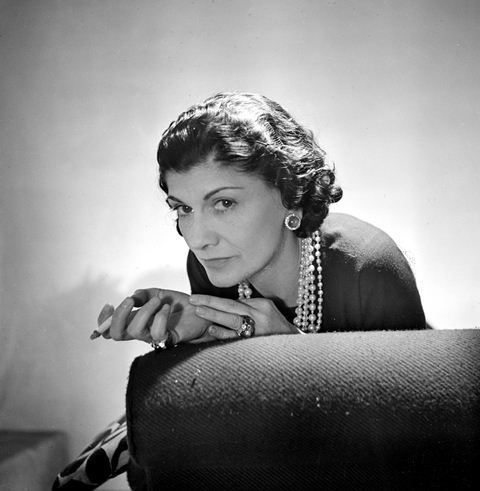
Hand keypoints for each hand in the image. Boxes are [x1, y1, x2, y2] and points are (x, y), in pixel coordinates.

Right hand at [98, 288, 212, 344]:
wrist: (201, 311)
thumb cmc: (180, 305)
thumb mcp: (159, 293)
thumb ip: (143, 295)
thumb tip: (131, 297)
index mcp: (136, 320)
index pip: (112, 327)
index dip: (103, 320)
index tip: (109, 305)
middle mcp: (142, 331)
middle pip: (116, 334)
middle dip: (119, 316)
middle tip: (130, 301)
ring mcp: (153, 336)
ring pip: (136, 331)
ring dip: (145, 311)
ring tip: (158, 301)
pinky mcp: (168, 339)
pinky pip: (157, 333)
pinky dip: (161, 316)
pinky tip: (168, 308)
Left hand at [189, 295, 296, 339]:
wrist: (294, 345)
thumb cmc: (276, 326)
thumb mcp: (266, 310)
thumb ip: (248, 306)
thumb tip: (226, 304)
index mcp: (261, 306)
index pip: (234, 301)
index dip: (214, 299)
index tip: (198, 297)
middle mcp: (260, 316)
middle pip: (231, 307)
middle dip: (210, 303)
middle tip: (193, 300)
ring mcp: (259, 330)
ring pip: (233, 320)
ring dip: (214, 316)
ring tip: (199, 312)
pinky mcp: (256, 344)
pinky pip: (236, 338)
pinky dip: (223, 334)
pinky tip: (211, 331)